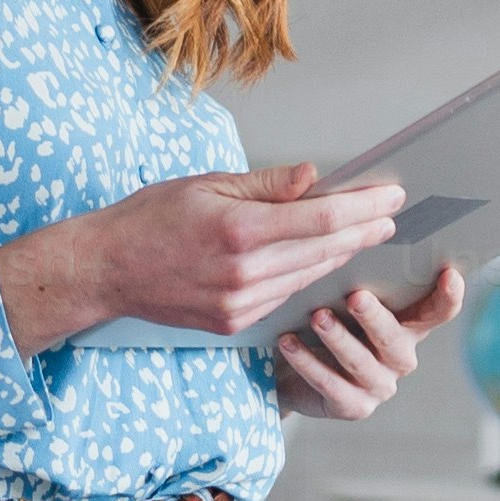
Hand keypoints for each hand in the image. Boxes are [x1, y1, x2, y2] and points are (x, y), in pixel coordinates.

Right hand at [0, 163, 408, 358]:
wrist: (107, 271)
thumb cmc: (151, 218)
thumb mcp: (207, 185)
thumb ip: (267, 185)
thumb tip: (315, 177)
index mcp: (239, 232)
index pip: (322, 219)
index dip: (364, 208)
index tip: (392, 197)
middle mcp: (245, 274)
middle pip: (325, 251)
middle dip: (363, 231)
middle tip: (391, 214)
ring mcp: (241, 305)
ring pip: (309, 276)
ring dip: (343, 255)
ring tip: (367, 232)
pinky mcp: (235, 323)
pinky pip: (286, 295)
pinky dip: (309, 275)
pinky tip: (325, 260)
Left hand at [271, 260, 467, 420]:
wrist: (289, 369)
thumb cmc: (324, 319)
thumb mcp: (342, 297)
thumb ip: (358, 278)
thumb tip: (353, 239)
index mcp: (409, 326)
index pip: (439, 312)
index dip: (449, 296)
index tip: (449, 274)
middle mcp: (400, 358)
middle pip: (395, 339)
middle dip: (375, 318)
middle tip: (356, 296)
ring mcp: (379, 385)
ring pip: (361, 363)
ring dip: (338, 339)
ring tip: (317, 317)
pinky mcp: (354, 406)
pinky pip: (331, 386)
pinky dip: (308, 363)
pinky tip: (288, 343)